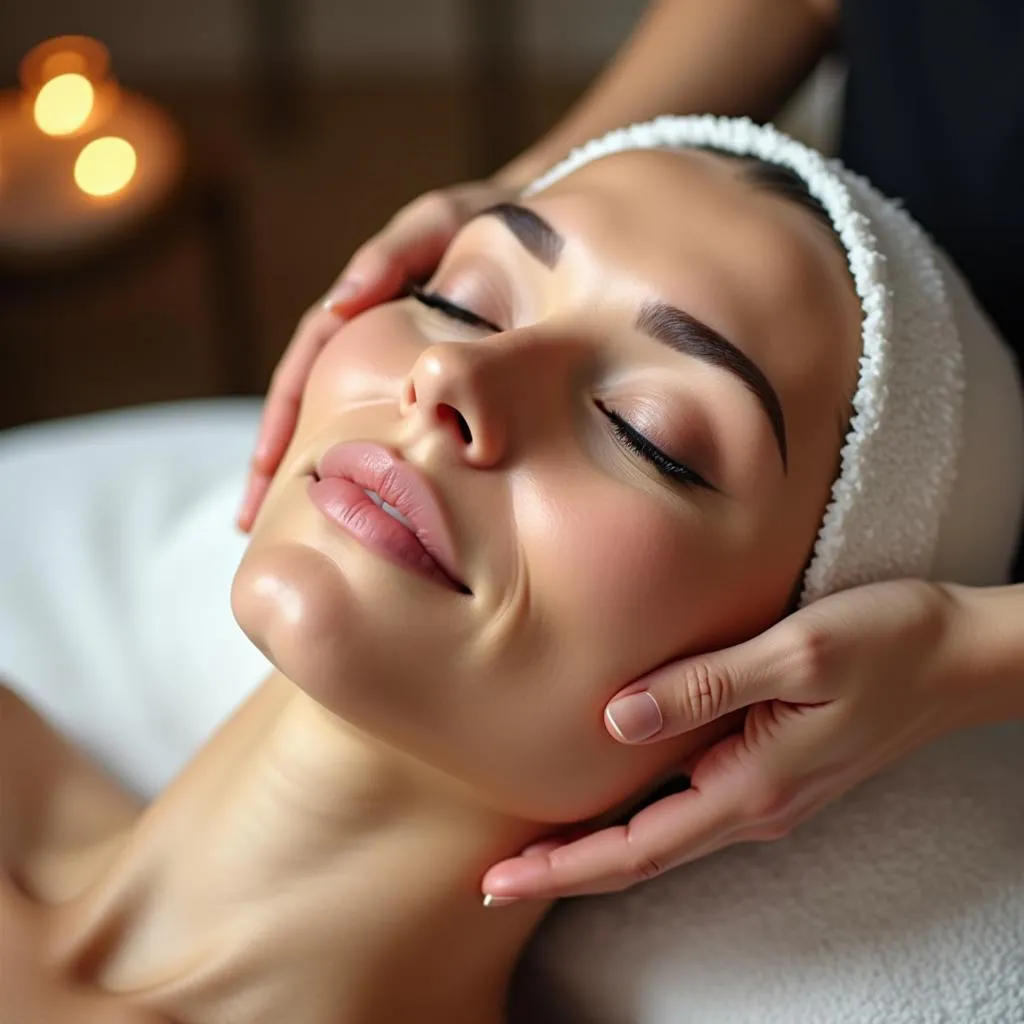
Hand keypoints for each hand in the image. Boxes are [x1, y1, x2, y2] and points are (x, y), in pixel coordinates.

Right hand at [236, 178, 519, 531]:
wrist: (548, 238)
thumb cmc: (491, 223)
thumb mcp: (442, 224)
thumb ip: (394, 253)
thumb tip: (340, 300)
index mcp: (364, 306)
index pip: (307, 366)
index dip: (282, 417)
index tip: (265, 469)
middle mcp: (372, 340)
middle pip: (312, 406)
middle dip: (279, 463)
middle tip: (252, 519)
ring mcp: (401, 365)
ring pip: (347, 424)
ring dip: (314, 471)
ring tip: (285, 527)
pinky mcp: (435, 384)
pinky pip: (394, 429)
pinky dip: (372, 466)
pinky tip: (366, 507)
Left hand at [482, 579, 978, 900]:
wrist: (960, 657)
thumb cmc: (885, 644)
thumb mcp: (795, 652)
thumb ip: (704, 686)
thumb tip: (615, 718)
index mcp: (753, 786)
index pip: (637, 848)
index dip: (563, 868)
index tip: (499, 883)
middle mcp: (755, 805)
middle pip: (641, 854)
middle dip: (565, 869)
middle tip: (493, 879)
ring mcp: (766, 792)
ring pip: (662, 835)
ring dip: (595, 847)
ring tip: (534, 846)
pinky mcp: (771, 769)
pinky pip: (688, 806)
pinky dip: (636, 817)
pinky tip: (609, 799)